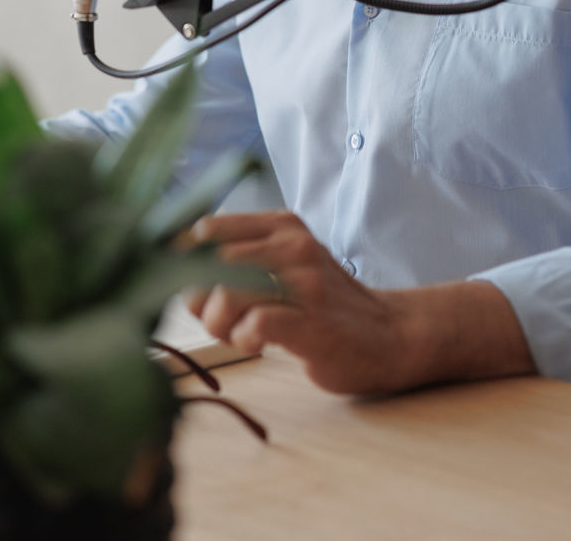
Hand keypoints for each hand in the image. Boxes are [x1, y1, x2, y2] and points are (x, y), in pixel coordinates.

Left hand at [185, 210, 535, 395]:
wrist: (390, 333)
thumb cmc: (325, 303)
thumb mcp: (285, 263)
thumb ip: (240, 261)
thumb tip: (179, 280)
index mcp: (281, 225)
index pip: (207, 229)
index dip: (186, 263)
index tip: (192, 288)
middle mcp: (292, 245)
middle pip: (211, 262)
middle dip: (199, 298)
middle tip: (216, 320)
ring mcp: (304, 283)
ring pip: (228, 291)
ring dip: (218, 321)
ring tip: (234, 334)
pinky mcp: (312, 322)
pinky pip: (257, 324)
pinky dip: (245, 338)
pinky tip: (258, 344)